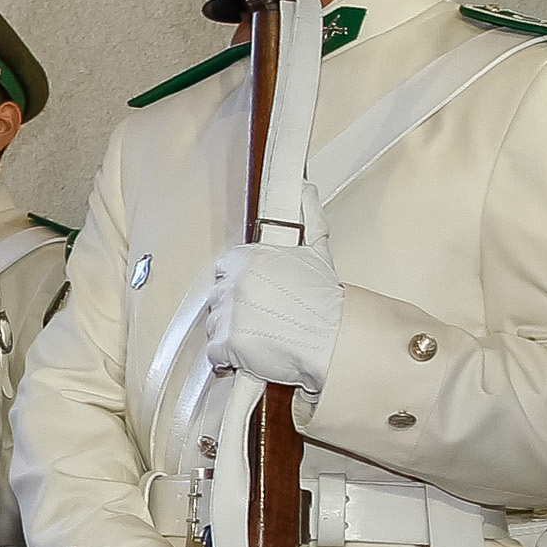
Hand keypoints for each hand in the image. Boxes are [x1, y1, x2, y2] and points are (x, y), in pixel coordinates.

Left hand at [203, 221, 343, 395]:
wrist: (333, 337)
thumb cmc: (325, 300)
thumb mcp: (317, 250)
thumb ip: (308, 217)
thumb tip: (305, 189)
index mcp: (247, 258)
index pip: (224, 269)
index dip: (238, 284)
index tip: (254, 294)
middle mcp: (232, 283)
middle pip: (218, 298)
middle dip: (235, 309)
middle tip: (262, 317)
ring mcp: (227, 313)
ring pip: (214, 325)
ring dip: (232, 332)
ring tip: (261, 335)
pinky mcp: (226, 343)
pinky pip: (215, 352)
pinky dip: (230, 357)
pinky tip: (252, 351)